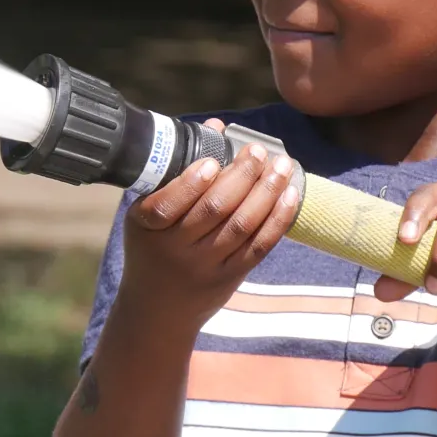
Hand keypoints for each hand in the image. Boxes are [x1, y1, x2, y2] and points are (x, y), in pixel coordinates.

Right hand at [120, 123, 302, 319]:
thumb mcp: (146, 215)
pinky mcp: (230, 277)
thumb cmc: (152, 248)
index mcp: (148, 228)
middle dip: (242, 176)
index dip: (192, 183)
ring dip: (266, 191)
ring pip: (241, 225)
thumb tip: (216, 126)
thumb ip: (177, 171)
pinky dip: (278, 218)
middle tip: (258, 151)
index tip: (213, 162)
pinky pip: (259, 246)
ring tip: (282, 165)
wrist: (157, 310)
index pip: (168, 204)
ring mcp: (206, 265)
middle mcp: (176, 249)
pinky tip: (289, 194)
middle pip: (214, 210)